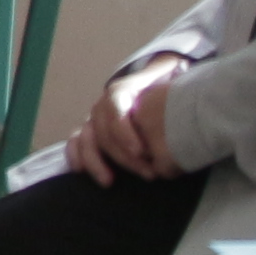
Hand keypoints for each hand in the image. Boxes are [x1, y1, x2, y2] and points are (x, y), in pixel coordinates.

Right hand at [70, 56, 190, 183]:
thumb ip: (173, 76)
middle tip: (146, 173)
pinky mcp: (91, 132)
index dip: (123, 130)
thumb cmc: (165, 84)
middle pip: (103, 130)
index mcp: (122, 90)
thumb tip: (181, 73)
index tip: (141, 151)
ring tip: (109, 181)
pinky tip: (81, 171)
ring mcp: (95, 118)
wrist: (155, 83)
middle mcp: (104, 104)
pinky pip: (76, 142)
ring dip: (95, 160)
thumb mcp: (170, 74)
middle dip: (121, 156)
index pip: (115, 107)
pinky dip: (75, 155)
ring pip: (86, 138)